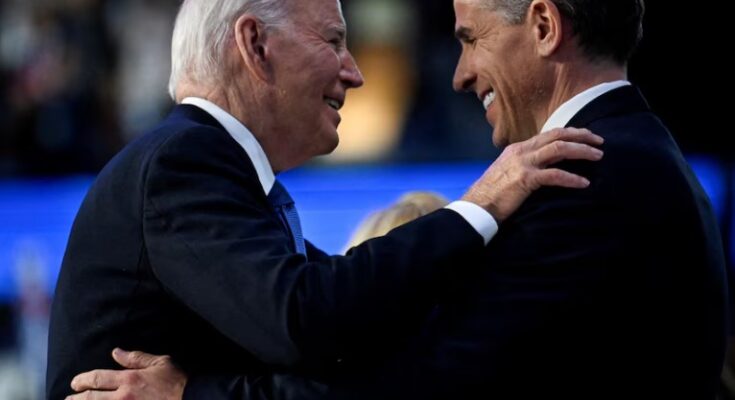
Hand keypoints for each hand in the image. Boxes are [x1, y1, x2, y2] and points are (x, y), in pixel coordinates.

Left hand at [67, 348, 186, 399]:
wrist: (192, 399)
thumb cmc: (178, 381)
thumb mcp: (160, 363)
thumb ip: (136, 358)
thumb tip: (116, 352)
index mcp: (129, 379)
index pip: (97, 378)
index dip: (82, 380)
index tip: (75, 383)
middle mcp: (123, 396)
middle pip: (91, 398)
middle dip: (76, 398)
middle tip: (68, 398)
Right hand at [462, 127, 603, 221]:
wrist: (477, 205)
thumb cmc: (492, 193)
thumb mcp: (508, 172)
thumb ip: (525, 165)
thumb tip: (544, 167)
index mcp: (518, 148)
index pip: (548, 134)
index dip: (570, 133)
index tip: (586, 136)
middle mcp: (521, 151)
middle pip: (557, 135)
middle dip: (581, 136)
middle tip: (599, 141)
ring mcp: (523, 163)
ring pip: (559, 149)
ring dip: (582, 151)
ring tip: (598, 156)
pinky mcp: (525, 179)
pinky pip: (555, 175)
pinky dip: (572, 178)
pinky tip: (584, 183)